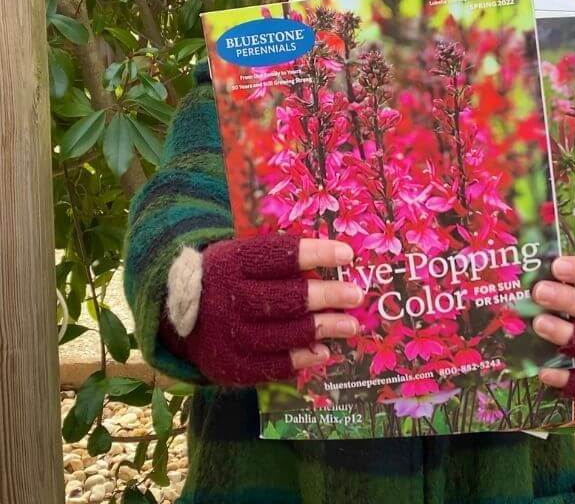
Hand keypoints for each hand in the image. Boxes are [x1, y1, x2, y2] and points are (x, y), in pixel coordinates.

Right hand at [162, 234, 363, 386]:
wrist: (175, 316)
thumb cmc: (227, 277)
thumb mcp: (239, 256)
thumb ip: (277, 259)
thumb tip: (335, 260)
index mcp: (232, 263)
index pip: (278, 256)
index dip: (315, 253)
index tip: (347, 253)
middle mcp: (228, 299)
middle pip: (284, 299)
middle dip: (325, 296)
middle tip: (355, 294)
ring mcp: (227, 336)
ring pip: (283, 334)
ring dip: (322, 329)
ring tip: (351, 324)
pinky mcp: (229, 366)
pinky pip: (272, 365)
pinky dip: (301, 359)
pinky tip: (324, 352)